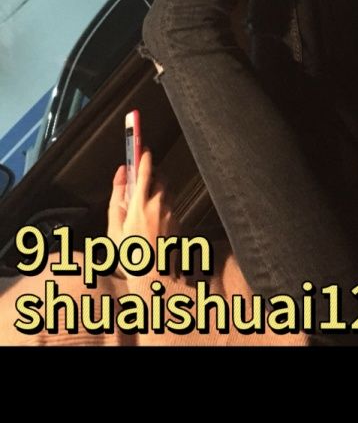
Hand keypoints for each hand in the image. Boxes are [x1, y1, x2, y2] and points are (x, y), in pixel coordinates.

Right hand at [107, 152, 172, 272]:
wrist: (153, 276)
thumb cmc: (129, 253)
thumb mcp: (114, 226)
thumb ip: (116, 197)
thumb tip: (119, 175)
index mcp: (140, 204)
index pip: (145, 172)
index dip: (144, 157)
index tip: (143, 147)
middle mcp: (158, 205)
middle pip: (160, 178)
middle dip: (152, 174)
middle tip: (142, 177)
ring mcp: (171, 213)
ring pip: (167, 192)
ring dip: (158, 189)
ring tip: (145, 201)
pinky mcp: (178, 221)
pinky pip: (170, 206)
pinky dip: (162, 205)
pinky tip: (153, 219)